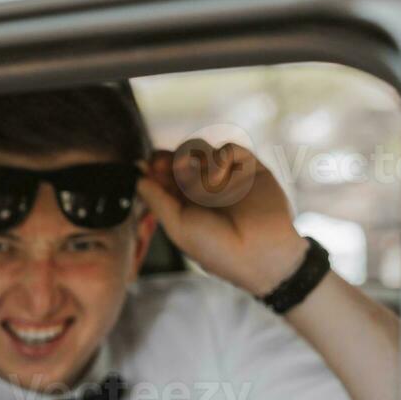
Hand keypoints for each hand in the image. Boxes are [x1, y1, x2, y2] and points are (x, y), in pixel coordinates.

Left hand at [137, 141, 308, 296]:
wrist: (262, 250)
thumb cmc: (217, 248)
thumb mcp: (178, 228)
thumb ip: (158, 202)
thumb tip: (138, 179)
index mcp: (184, 204)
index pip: (163, 178)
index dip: (153, 169)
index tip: (144, 166)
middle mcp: (203, 189)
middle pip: (178, 159)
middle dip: (167, 159)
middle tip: (161, 163)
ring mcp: (226, 177)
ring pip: (201, 149)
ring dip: (194, 155)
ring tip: (194, 173)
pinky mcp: (248, 168)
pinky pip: (228, 149)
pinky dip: (221, 158)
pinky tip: (221, 175)